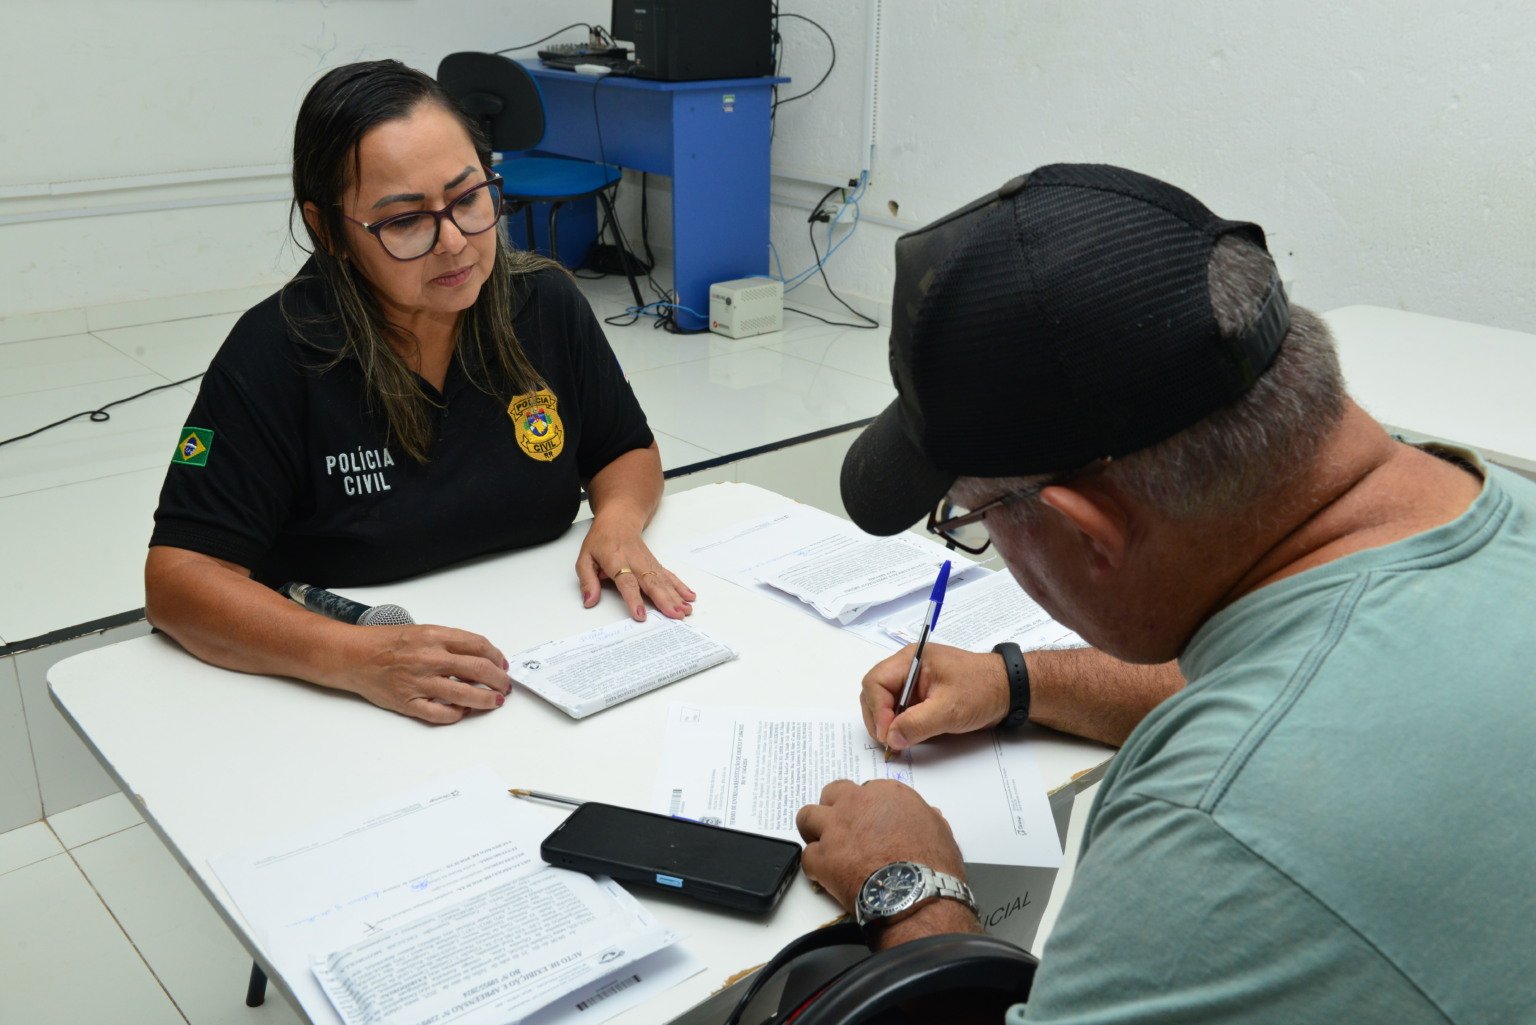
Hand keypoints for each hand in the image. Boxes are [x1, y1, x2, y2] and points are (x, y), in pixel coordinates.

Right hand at [341, 624, 511, 724]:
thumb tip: (480, 658)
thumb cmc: (387, 643)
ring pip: (465, 694)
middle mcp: (429, 658)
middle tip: (504, 686)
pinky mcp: (408, 702)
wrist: (353, 656)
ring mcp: (419, 681)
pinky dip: (457, 714)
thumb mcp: (422, 631)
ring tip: (494, 701)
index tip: (502, 665)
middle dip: (499, 680)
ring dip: (486, 700)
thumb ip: (449, 643)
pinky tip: (464, 711)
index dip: (497, 657)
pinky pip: (440, 714)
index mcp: (435, 636)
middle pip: (479, 670)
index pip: (479, 646)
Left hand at [575, 511, 695, 620]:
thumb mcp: (584, 558)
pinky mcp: (655, 564)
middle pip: (652, 583)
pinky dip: (681, 587)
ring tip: (686, 611)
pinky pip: (669, 576)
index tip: (640, 615)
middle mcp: (635, 562)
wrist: (618, 520)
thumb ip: (587, 581)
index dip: (634, 599)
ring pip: (664, 581)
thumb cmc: (601, 541)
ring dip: (676, 597)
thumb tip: (589, 601)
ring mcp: (648, 563)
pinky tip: (689, 597)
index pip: (626, 582)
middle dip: (664, 600)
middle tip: (674, 615)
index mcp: (616, 561)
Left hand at [796, 780, 976, 946]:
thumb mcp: (939, 831)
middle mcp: (856, 804)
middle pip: (831, 794)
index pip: (865, 790)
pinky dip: (814, 866)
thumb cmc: (933, 865)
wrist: (916, 894)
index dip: (865, 808)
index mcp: (886, 793)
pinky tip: (825, 875)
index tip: (870, 822)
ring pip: (807, 817)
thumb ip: (926, 818)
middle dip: (834, 809)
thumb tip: (928, 816)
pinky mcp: (823, 858)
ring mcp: (836, 830)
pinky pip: (807, 856)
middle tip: (842, 828)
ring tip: (823, 845)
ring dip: (813, 830)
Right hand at [862, 643, 1009, 752]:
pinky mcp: (922, 695)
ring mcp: (914, 681)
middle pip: (875, 691)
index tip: (887, 734)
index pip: (875, 682)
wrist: (1010, 689)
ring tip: (897, 741)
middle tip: (889, 741)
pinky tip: (907, 737)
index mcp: (911, 659)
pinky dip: (899, 724)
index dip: (876, 709)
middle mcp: (908, 667)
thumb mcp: (949, 710)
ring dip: (887, 722)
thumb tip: (890, 739)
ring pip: (885, 702)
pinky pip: (900, 709)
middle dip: (878, 717)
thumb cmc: (982, 691)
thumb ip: (916, 724)